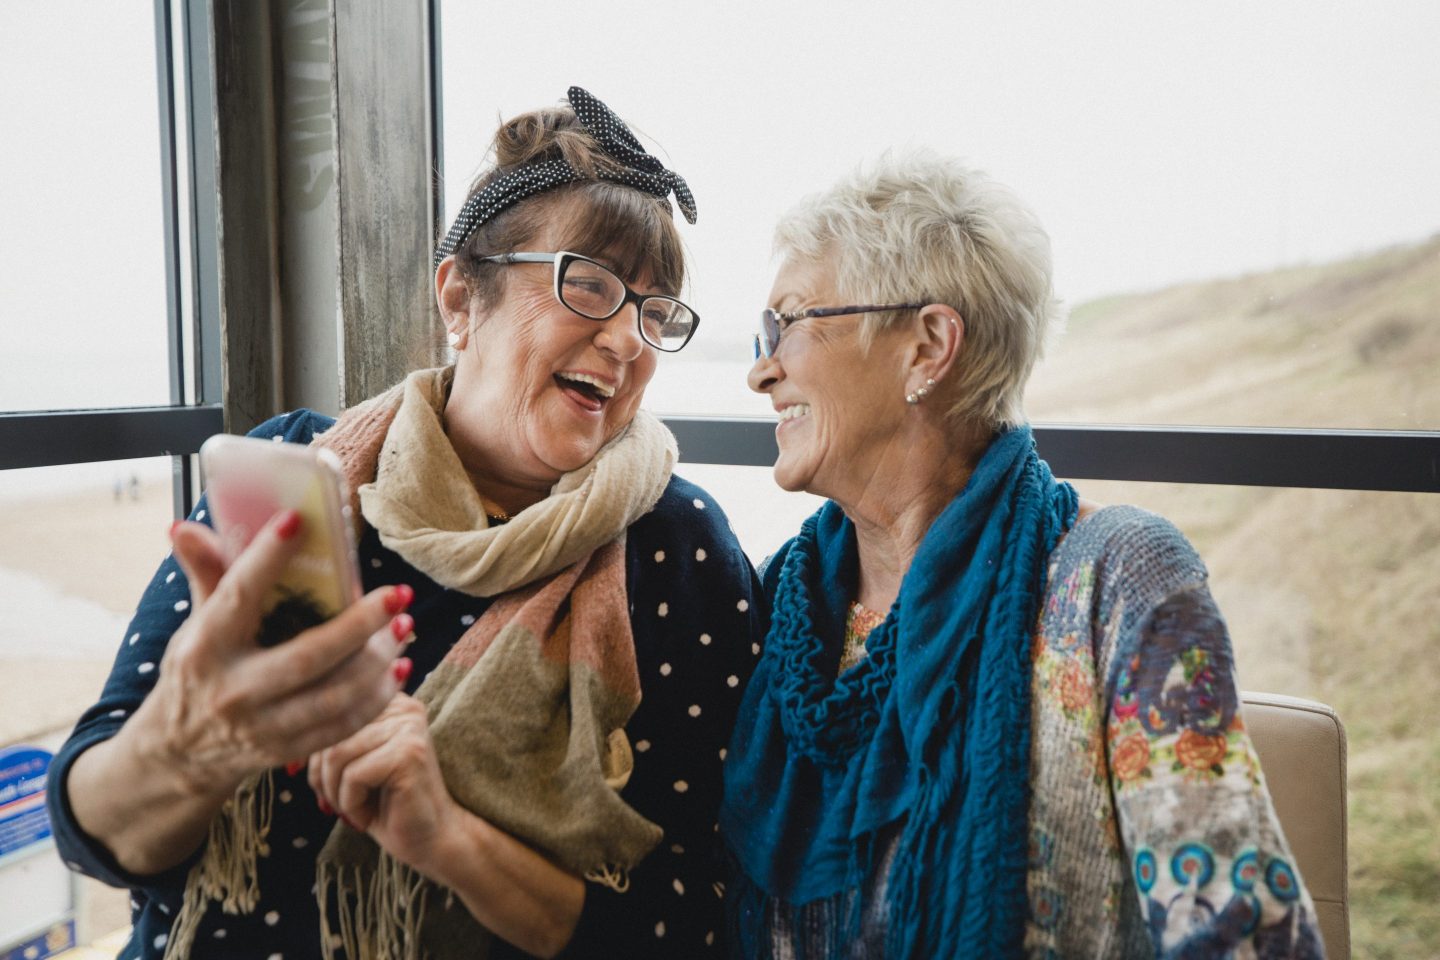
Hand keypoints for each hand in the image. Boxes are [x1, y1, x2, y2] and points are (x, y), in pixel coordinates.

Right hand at [143, 512, 413, 797]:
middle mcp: (233, 690)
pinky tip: (399, 669)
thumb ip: (205, 576)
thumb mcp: (194, 626)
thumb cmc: (198, 671)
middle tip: (397, 594)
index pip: (237, 595)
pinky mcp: (286, 751)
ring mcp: (261, 727)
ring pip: (334, 697)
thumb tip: (185, 526)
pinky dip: (377, 699)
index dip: (267, 558)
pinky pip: (342, 727)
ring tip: (404, 627)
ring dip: (378, 662)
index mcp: (204, 647)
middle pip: (307, 656)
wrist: (179, 754)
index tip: (299, 520)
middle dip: (359, 624)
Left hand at [308, 694, 462, 873]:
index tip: (324, 786)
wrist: (429, 840)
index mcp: (388, 701)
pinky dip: (351, 804)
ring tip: (356, 809)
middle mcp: (402, 706)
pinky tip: (369, 815)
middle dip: (322, 777)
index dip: (314, 755)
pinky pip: (353, 775)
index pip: (328, 716)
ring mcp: (409, 728)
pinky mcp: (410, 754)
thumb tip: (285, 734)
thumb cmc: (386, 805)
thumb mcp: (351, 765)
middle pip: (329, 734)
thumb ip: (330, 740)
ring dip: (336, 793)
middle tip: (338, 805)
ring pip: (336, 754)